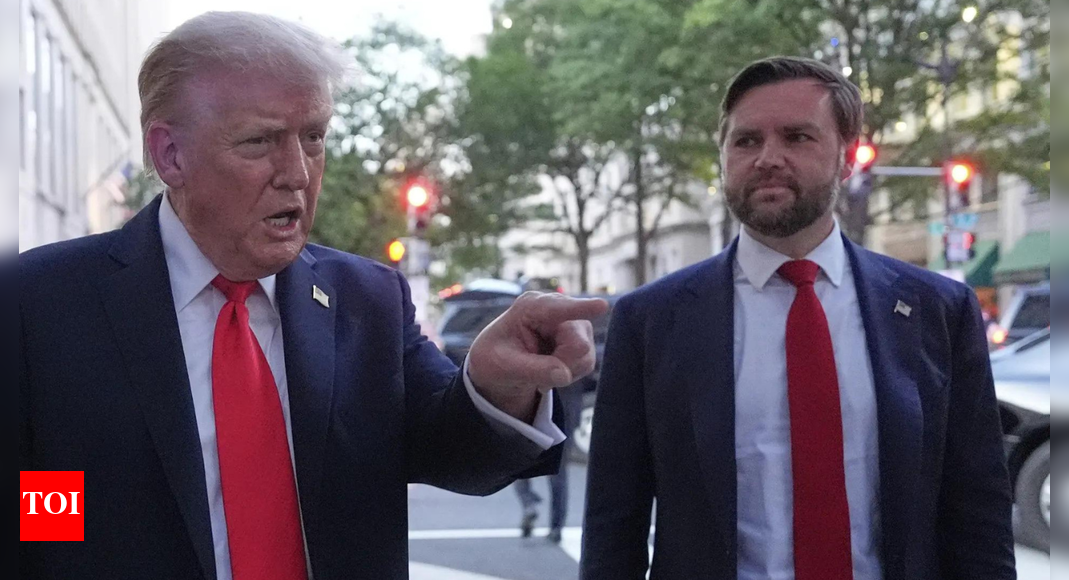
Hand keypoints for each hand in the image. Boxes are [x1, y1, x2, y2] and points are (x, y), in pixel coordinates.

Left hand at [467, 292, 609, 421]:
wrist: (499, 363)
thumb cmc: (495, 357)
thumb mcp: (504, 366)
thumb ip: (533, 369)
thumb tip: (563, 374)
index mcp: (531, 307)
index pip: (559, 309)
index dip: (581, 308)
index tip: (602, 306)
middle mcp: (557, 309)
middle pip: (577, 343)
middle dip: (561, 364)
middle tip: (536, 373)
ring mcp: (572, 323)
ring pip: (585, 355)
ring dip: (564, 370)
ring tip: (539, 370)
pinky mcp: (582, 338)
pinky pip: (587, 362)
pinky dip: (569, 373)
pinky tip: (551, 369)